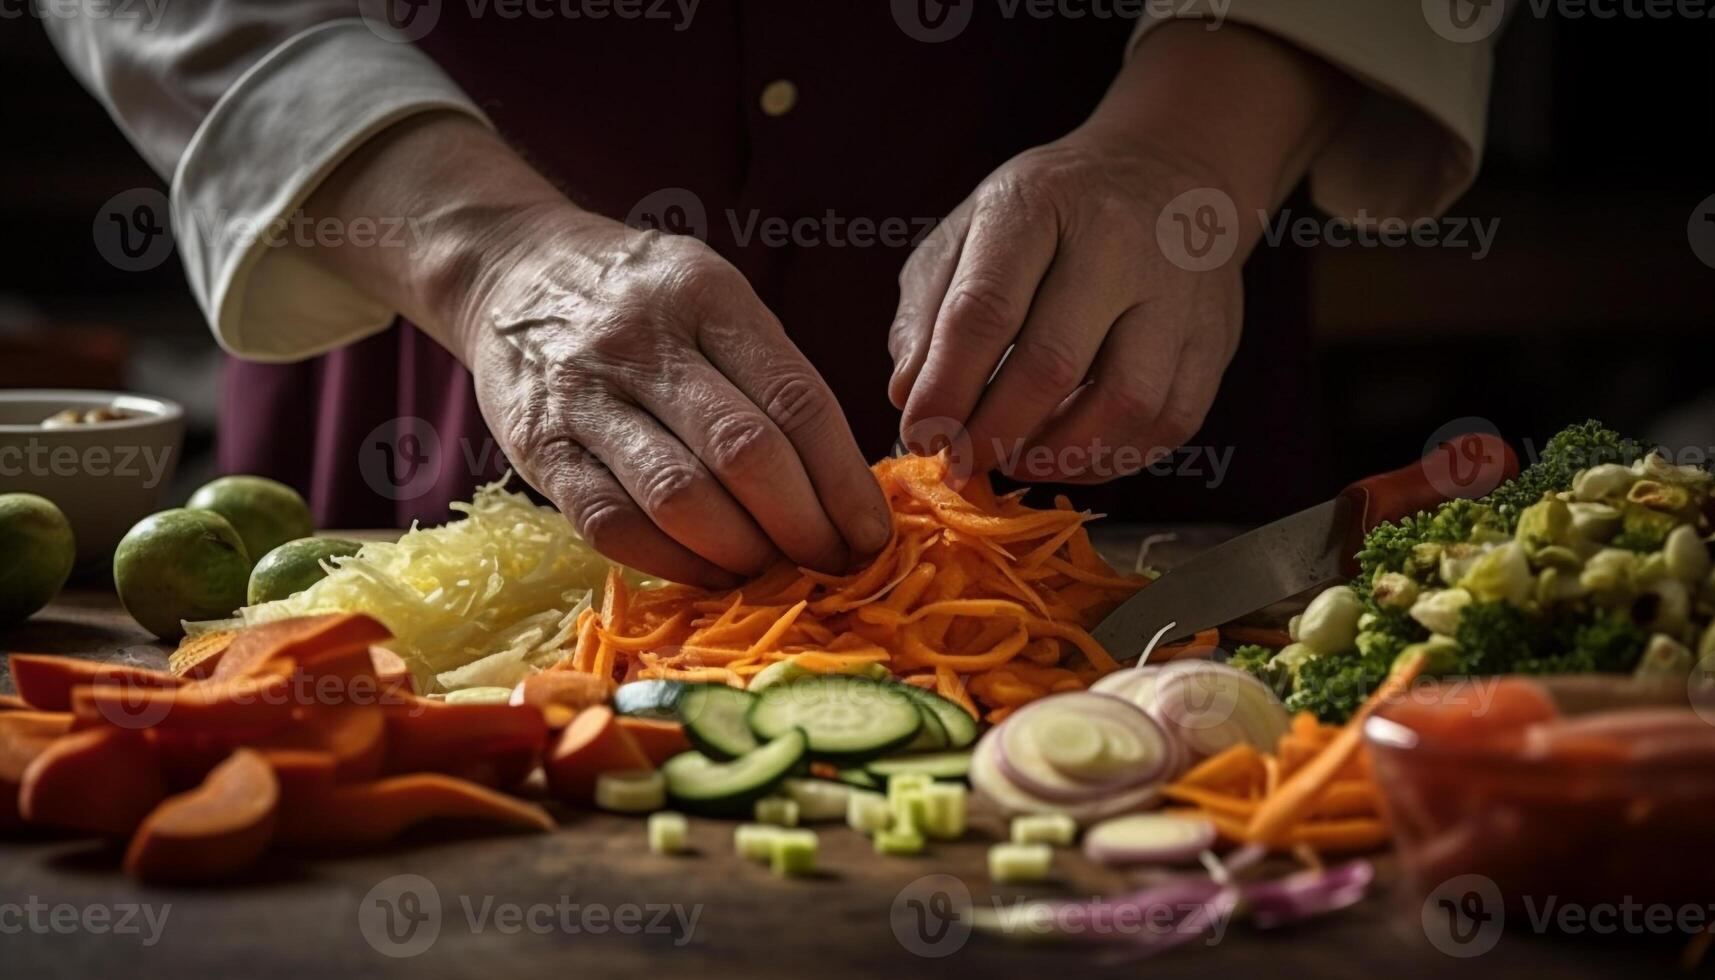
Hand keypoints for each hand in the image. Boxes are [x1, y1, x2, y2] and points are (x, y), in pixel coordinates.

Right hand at [299, 115, 888, 586]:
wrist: (513, 271)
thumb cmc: (644, 299)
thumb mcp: (715, 298)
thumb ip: (771, 376)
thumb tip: (846, 486)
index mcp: (706, 294)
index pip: (795, 399)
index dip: (844, 481)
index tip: (874, 534)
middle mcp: (642, 340)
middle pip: (744, 454)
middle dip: (804, 526)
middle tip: (834, 565)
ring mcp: (583, 395)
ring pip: (679, 497)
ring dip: (744, 553)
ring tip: (780, 574)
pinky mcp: (538, 448)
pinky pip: (613, 524)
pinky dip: (674, 563)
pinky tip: (714, 575)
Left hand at [888, 21, 1356, 482]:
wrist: (1168, 171)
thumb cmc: (1049, 214)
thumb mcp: (969, 231)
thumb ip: (928, 312)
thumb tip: (910, 398)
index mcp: (1037, 206)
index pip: (984, 311)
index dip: (946, 389)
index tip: (921, 435)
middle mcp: (1116, 243)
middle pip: (1052, 365)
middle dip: (995, 434)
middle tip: (963, 462)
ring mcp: (1177, 292)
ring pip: (1124, 404)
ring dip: (1059, 454)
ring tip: (1017, 461)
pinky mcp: (1216, 336)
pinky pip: (1170, 421)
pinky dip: (1115, 457)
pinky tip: (1073, 453)